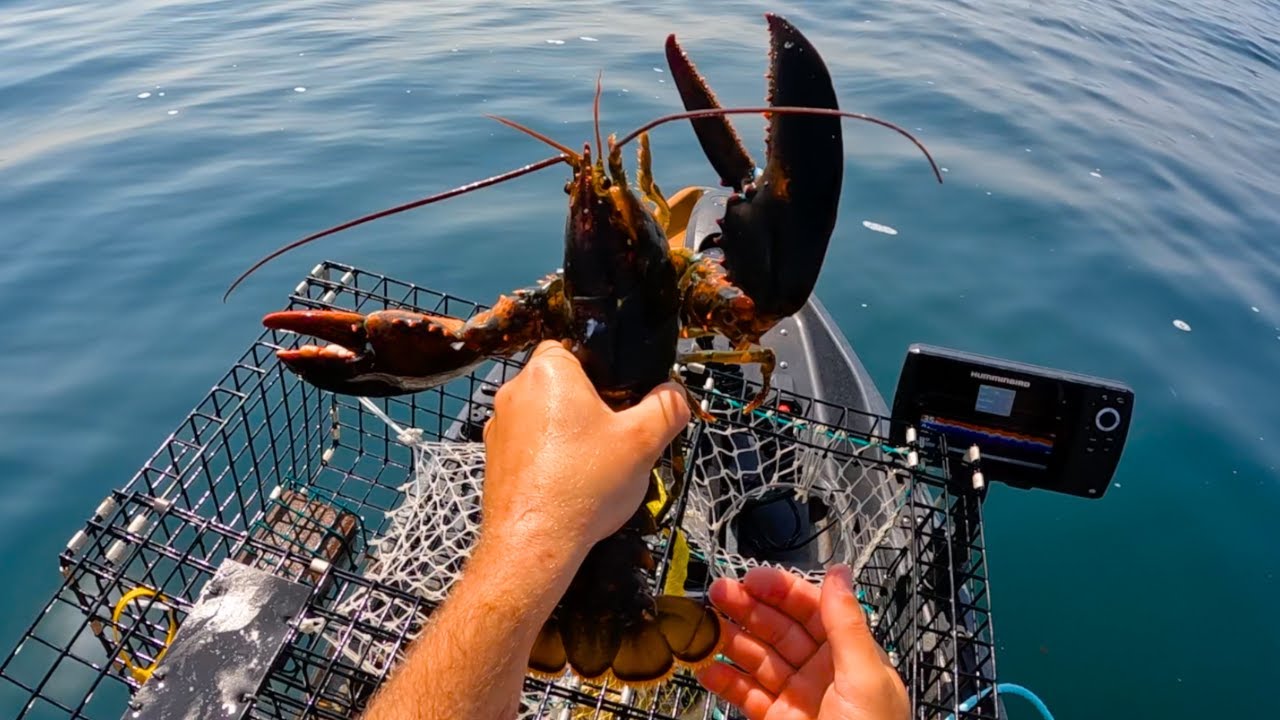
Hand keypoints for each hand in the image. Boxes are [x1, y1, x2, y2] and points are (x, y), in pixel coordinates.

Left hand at [481, 340, 690, 552]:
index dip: (604, 370)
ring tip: (596, 465)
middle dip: (591, 405)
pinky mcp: (494, 459)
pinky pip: (530, 445)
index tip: (622, 398)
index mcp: (548, 372)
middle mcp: (515, 391)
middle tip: (616, 435)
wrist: (534, 543)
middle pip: (563, 384)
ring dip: (570, 432)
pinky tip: (571, 483)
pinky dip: (550, 457)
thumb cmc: (583, 486)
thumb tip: (675, 394)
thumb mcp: (643, 442)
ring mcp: (500, 426)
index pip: (576, 346)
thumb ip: (666, 408)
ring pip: (546, 416)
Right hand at [697, 564, 908, 719]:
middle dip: (748, 608)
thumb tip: (841, 572)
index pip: (812, 609)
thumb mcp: (865, 678)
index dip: (781, 590)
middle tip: (717, 593)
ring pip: (758, 658)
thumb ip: (846, 624)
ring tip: (703, 627)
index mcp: (850, 655)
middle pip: (780, 628)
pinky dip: (725, 681)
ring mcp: (797, 698)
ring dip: (730, 640)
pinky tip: (707, 668)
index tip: (751, 579)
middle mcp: (823, 672)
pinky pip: (746, 694)